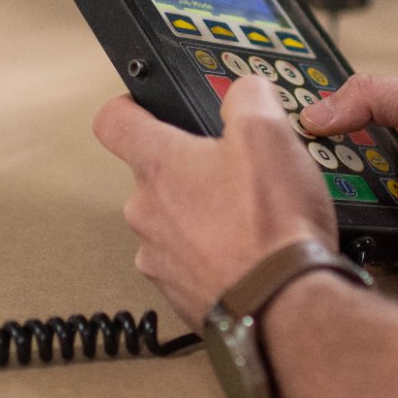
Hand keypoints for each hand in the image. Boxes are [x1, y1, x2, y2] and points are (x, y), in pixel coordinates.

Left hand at [93, 74, 336, 326]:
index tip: (145, 106)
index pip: (113, 120)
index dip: (131, 106)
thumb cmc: (271, 226)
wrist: (284, 306)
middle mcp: (146, 212)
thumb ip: (247, 97)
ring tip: (249, 218)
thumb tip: (244, 91)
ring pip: (173, 222)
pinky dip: (216, 256)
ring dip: (203, 217)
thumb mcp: (270, 133)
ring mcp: (159, 258)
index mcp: (159, 165)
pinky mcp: (179, 295)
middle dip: (190, 170)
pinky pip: (191, 263)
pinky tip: (251, 254)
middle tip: (233, 171)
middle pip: (153, 176)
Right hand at [302, 75, 397, 280]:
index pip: (348, 118)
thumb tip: (317, 110)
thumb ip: (370, 96)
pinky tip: (342, 228)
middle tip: (288, 162)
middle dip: (318, 164)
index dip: (317, 121)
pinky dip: (363, 236)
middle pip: (341, 164)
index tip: (281, 121)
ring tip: (310, 194)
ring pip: (353, 204)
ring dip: (338, 199)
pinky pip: (378, 242)